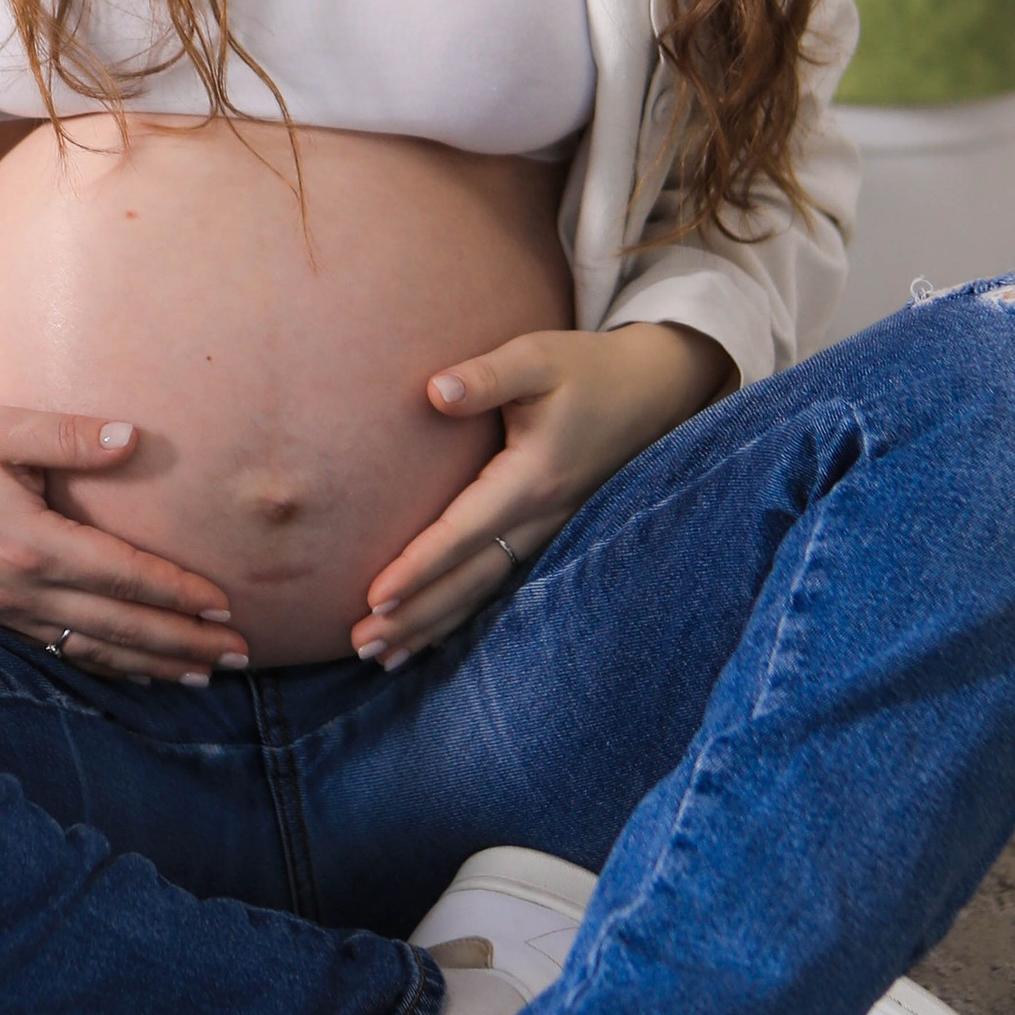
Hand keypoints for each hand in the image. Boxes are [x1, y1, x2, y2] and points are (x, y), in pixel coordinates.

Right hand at [0, 407, 246, 686]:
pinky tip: (147, 674)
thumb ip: (68, 434)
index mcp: (30, 542)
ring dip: (156, 663)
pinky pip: (66, 652)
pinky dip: (112, 667)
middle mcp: (22, 590)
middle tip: (241, 654)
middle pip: (118, 625)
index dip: (175, 592)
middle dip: (183, 641)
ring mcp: (9, 612)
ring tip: (208, 673)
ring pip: (96, 649)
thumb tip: (132, 438)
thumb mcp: (2, 427)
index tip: (223, 604)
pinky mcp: (1, 619)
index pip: (120, 574)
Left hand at [350, 322, 730, 668]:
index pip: (464, 533)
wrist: (654, 390)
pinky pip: (499, 583)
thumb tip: (435, 391)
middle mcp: (541, 516)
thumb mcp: (539, 357)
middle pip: (469, 579)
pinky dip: (462, 613)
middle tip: (361, 644)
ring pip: (483, 590)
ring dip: (433, 624)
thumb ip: (487, 376)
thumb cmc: (587, 368)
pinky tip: (429, 636)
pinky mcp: (547, 532)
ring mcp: (548, 530)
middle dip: (416, 614)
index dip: (419, 566)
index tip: (375, 598)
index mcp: (531, 478)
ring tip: (382, 656)